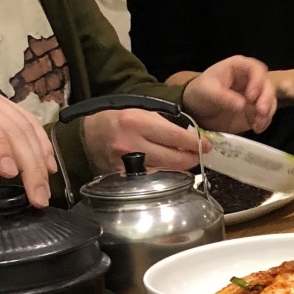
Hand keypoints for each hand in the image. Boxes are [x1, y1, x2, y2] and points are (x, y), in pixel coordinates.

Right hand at [80, 107, 200, 175]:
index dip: (196, 143)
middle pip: (174, 158)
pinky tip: (169, 170)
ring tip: (185, 161)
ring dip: (180, 168)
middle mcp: (132, 144)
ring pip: (166, 171)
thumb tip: (191, 139)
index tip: (207, 145)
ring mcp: (127, 165)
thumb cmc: (116, 122)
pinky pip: (153, 180)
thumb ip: (165, 125)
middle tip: (198, 155)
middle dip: (191, 158)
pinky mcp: (124, 179)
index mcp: (137, 122)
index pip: (176, 137)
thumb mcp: (140, 113)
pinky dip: (165, 176)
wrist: (86, 138)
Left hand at [180, 55, 275, 134]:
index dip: (257, 81)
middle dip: (267, 98)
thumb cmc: (200, 93)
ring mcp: (255, 95)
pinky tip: (257, 129)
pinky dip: (264, 122)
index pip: (255, 69)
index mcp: (239, 67)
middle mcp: (251, 79)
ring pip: (270, 100)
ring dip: (268, 112)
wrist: (197, 110)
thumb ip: (223, 96)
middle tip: (261, 112)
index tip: (250, 97)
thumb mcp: (207, 91)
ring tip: (258, 124)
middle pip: (267, 85)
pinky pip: (265, 115)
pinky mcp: (255, 110)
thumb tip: (242, 105)